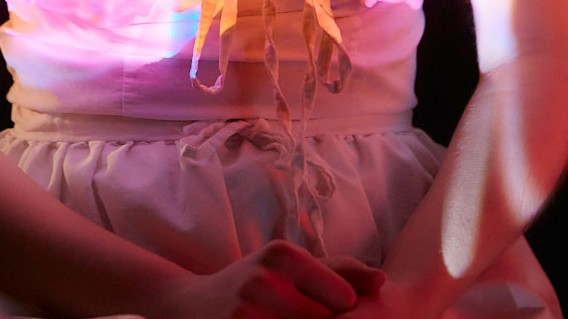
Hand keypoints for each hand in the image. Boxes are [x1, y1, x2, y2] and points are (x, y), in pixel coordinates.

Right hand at [148, 242, 385, 318]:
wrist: (184, 306)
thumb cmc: (250, 285)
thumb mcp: (287, 267)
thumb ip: (339, 270)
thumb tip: (383, 280)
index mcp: (283, 255)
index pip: (344, 298)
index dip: (344, 315)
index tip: (328, 312)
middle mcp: (264, 279)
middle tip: (296, 315)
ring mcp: (247, 311)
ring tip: (283, 318)